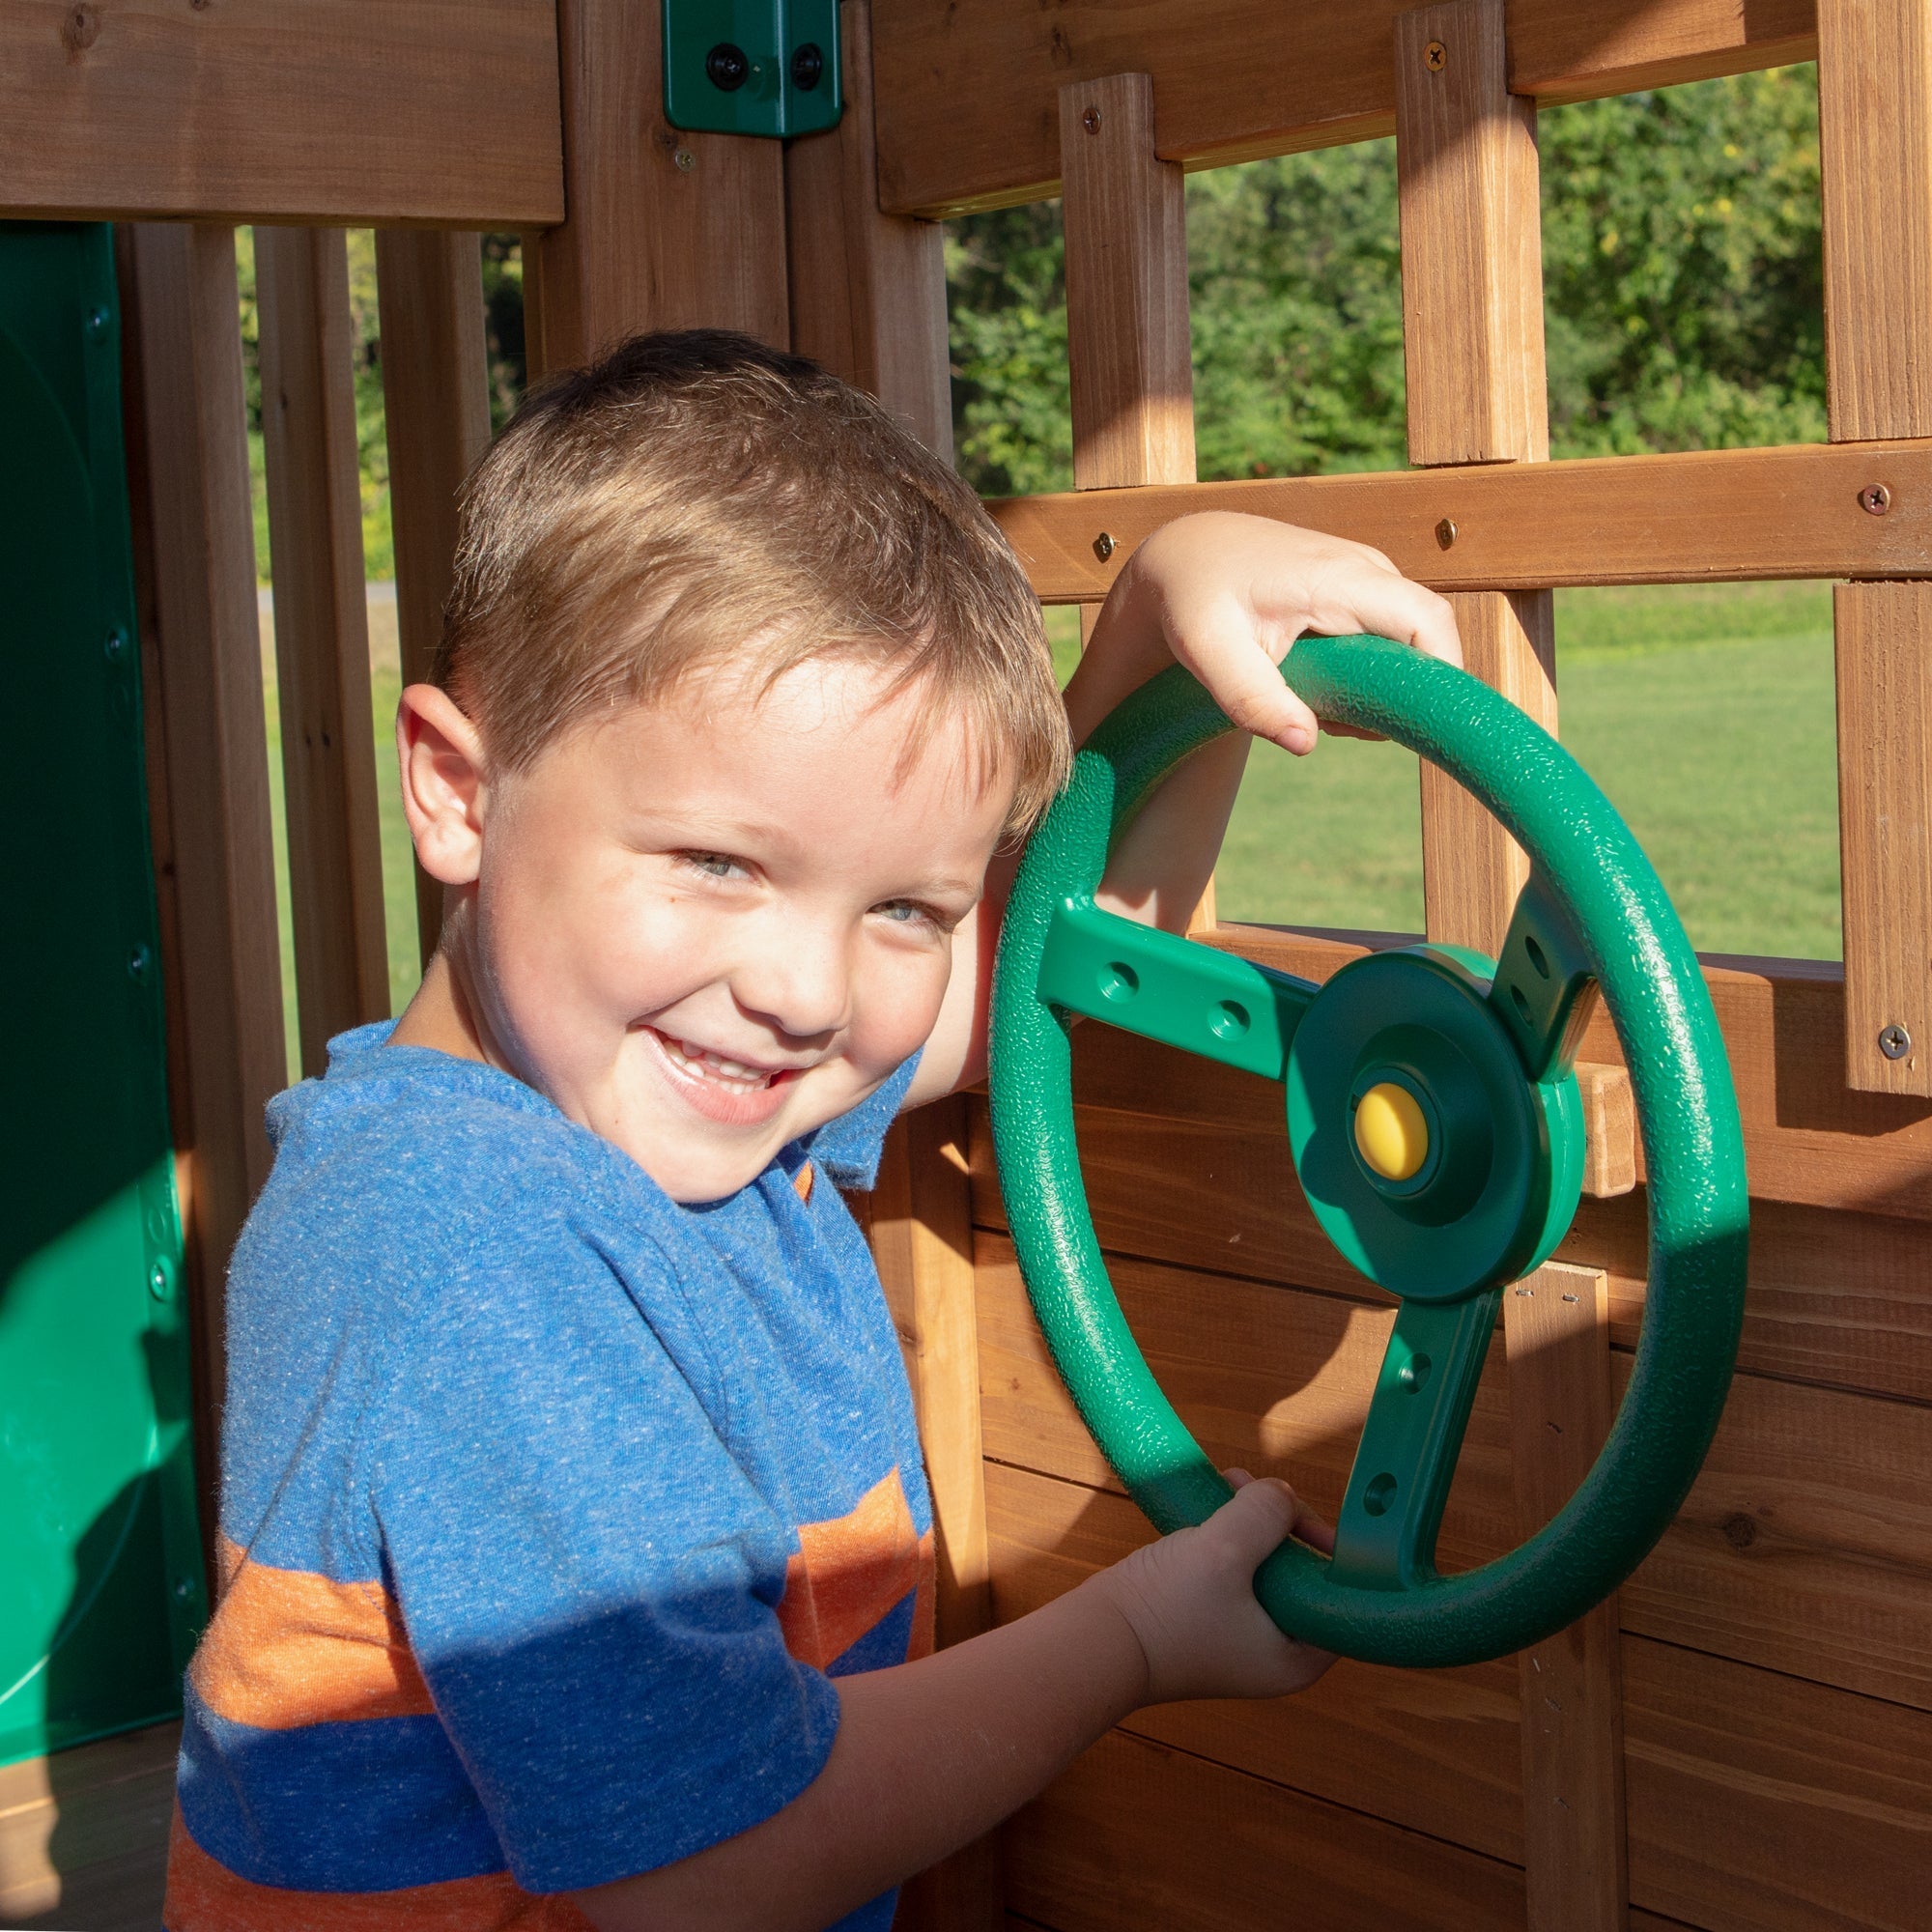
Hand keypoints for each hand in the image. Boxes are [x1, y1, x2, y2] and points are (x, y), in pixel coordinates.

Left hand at [1076, 510, 1462, 756]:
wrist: (1186, 554)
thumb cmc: (1194, 599)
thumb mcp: (1208, 652)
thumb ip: (1252, 699)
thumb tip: (1305, 745)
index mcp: (1338, 578)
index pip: (1429, 622)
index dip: (1442, 677)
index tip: (1419, 728)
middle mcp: (1367, 569)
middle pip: (1430, 638)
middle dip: (1404, 693)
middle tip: (1337, 724)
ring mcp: (1369, 577)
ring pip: (1410, 643)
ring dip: (1379, 688)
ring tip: (1310, 697)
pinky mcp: (1362, 591)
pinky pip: (1390, 639)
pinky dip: (1366, 674)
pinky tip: (1316, 683)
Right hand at [1089, 1470, 1336, 1705]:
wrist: (1097, 1638)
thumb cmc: (1167, 1608)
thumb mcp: (1226, 1550)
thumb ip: (1267, 1514)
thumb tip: (1283, 1494)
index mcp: (1296, 1658)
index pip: (1339, 1601)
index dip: (1330, 1553)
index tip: (1304, 1517)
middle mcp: (1275, 1652)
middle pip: (1302, 1575)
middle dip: (1281, 1524)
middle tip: (1261, 1491)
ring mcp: (1239, 1635)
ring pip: (1266, 1565)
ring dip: (1253, 1521)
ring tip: (1231, 1484)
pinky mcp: (1209, 1617)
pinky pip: (1235, 1570)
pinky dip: (1228, 1535)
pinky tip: (1213, 1502)